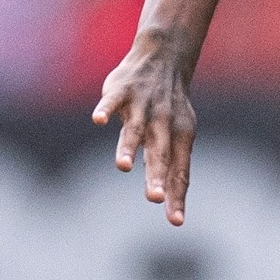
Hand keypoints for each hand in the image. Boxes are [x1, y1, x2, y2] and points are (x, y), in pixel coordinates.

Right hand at [93, 32, 198, 225]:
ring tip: (123, 167)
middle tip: (153, 199)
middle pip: (160, 155)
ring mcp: (142, 107)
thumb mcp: (178, 133)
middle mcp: (163, 124)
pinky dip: (107, 110)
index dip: (177, 196)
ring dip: (129, 148)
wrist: (164, 58)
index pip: (179, 172)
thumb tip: (172, 197)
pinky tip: (99, 121)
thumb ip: (171, 162)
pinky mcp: (122, 91)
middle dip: (156, 176)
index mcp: (179, 137)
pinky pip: (113, 102)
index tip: (175, 222)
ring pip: (135, 131)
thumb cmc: (170, 106)